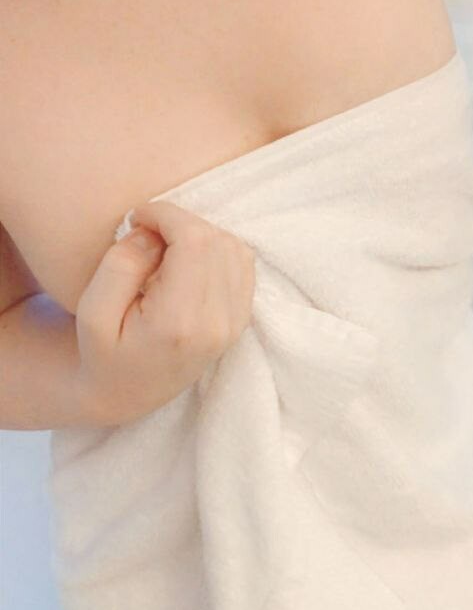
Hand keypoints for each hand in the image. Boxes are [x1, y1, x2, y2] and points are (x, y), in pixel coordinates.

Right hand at [74, 200, 255, 425]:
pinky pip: (243, 265)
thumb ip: (122, 265)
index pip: (195, 241)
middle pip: (216, 240)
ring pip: (234, 248)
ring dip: (199, 234)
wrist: (127, 394)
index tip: (137, 217)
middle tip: (147, 234)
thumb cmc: (104, 353)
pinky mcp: (240, 321)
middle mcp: (216, 324)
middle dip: (180, 222)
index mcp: (179, 322)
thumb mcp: (92, 312)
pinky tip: (186, 261)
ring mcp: (233, 325)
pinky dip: (217, 250)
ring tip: (165, 249)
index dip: (167, 215)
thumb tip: (155, 233)